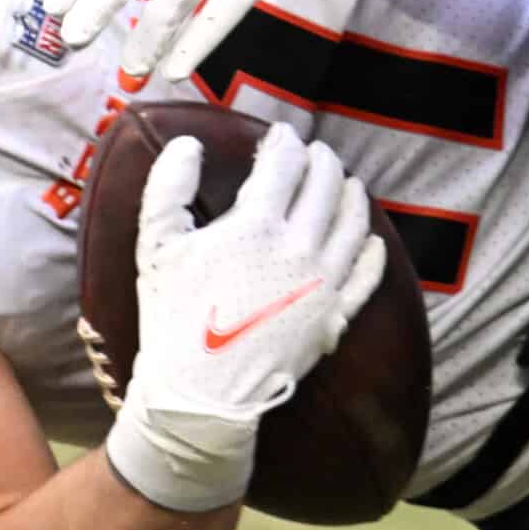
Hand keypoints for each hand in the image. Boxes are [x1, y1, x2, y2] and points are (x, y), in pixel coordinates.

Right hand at [102, 125, 387, 510]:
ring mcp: (324, 284)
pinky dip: (373, 253)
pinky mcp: (335, 317)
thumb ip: (168, 187)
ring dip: (352, 195)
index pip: (285, 163)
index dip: (284, 141)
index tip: (279, 136)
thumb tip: (187, 143)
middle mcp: (300, 248)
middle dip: (321, 161)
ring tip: (347, 183)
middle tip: (315, 153)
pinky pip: (367, 277)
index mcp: (257, 225)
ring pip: (354, 223)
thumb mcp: (155, 246)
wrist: (200, 393)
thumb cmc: (173, 318)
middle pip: (326, 185)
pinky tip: (372, 241)